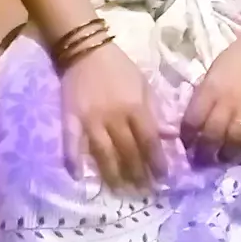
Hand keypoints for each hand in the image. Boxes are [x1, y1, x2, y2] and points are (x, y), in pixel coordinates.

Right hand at [61, 42, 167, 191]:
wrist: (86, 49)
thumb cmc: (119, 68)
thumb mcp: (144, 85)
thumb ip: (156, 111)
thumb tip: (170, 136)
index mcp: (135, 107)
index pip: (149, 141)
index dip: (157, 162)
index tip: (163, 178)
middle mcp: (114, 117)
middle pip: (127, 152)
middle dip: (138, 174)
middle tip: (144, 192)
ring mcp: (90, 119)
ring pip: (103, 153)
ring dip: (112, 174)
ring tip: (120, 190)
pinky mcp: (70, 118)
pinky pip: (71, 142)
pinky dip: (73, 160)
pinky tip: (78, 177)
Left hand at [183, 14, 240, 163]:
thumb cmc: (240, 54)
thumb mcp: (214, 70)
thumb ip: (206, 94)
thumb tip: (198, 119)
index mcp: (209, 88)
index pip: (192, 120)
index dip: (188, 138)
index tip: (188, 146)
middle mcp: (227, 99)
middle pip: (212, 134)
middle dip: (205, 152)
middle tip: (204, 161)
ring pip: (235, 138)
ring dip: (228, 153)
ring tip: (225, 157)